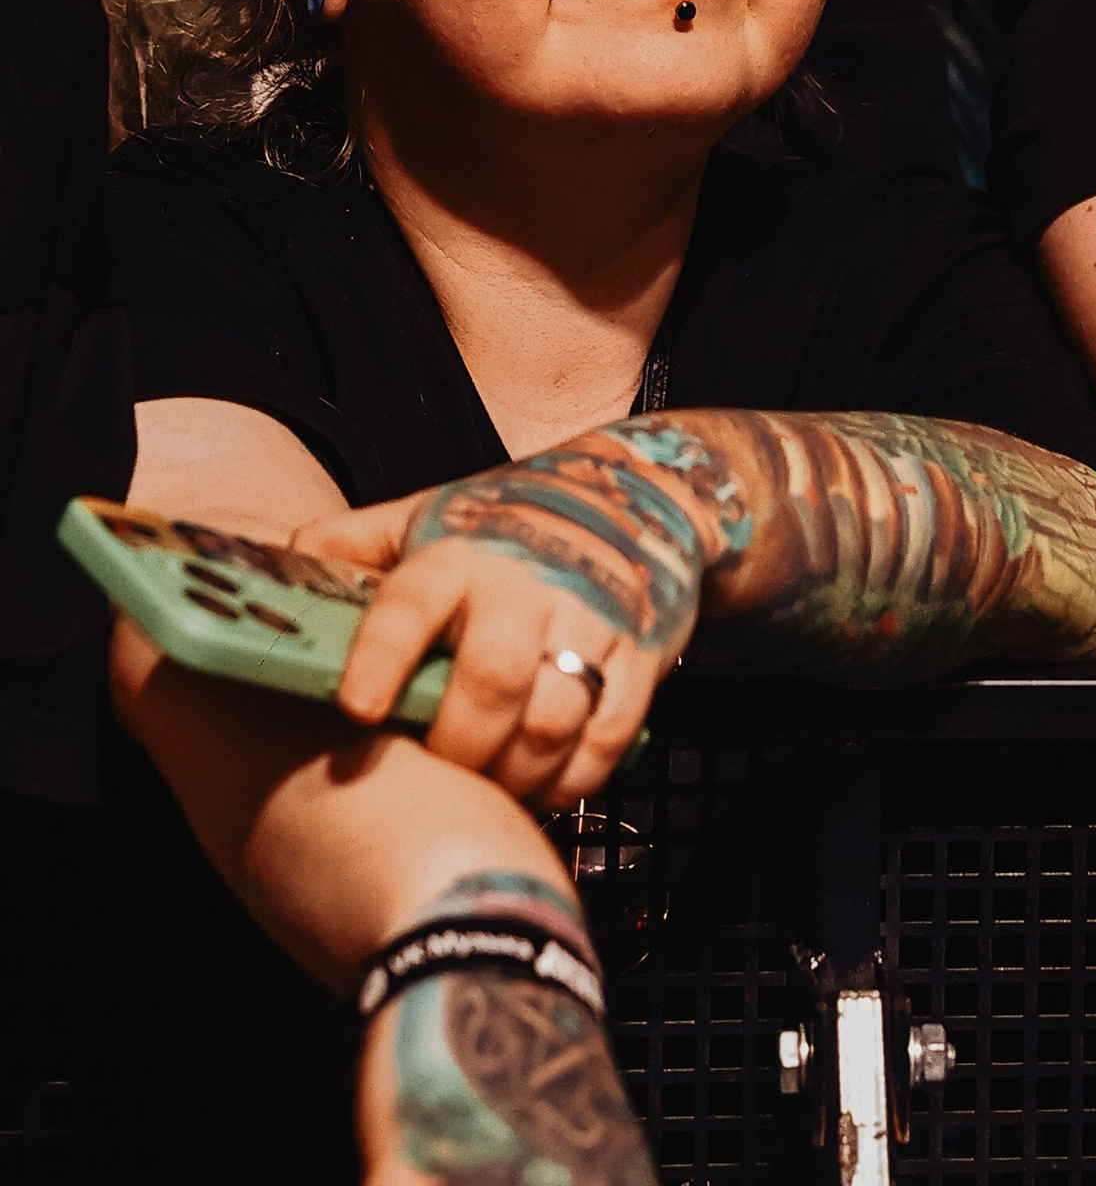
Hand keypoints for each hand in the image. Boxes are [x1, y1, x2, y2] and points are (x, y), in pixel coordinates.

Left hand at [299, 456, 699, 809]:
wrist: (636, 490)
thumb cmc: (505, 520)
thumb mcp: (424, 516)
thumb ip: (349, 547)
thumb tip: (266, 577)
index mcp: (458, 554)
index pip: (412, 602)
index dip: (383, 655)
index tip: (357, 709)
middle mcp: (525, 583)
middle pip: (491, 680)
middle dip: (458, 747)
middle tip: (439, 774)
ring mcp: (592, 616)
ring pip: (552, 717)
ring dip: (515, 773)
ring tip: (491, 790)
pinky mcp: (642, 649)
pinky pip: (609, 733)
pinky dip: (574, 776)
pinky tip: (547, 784)